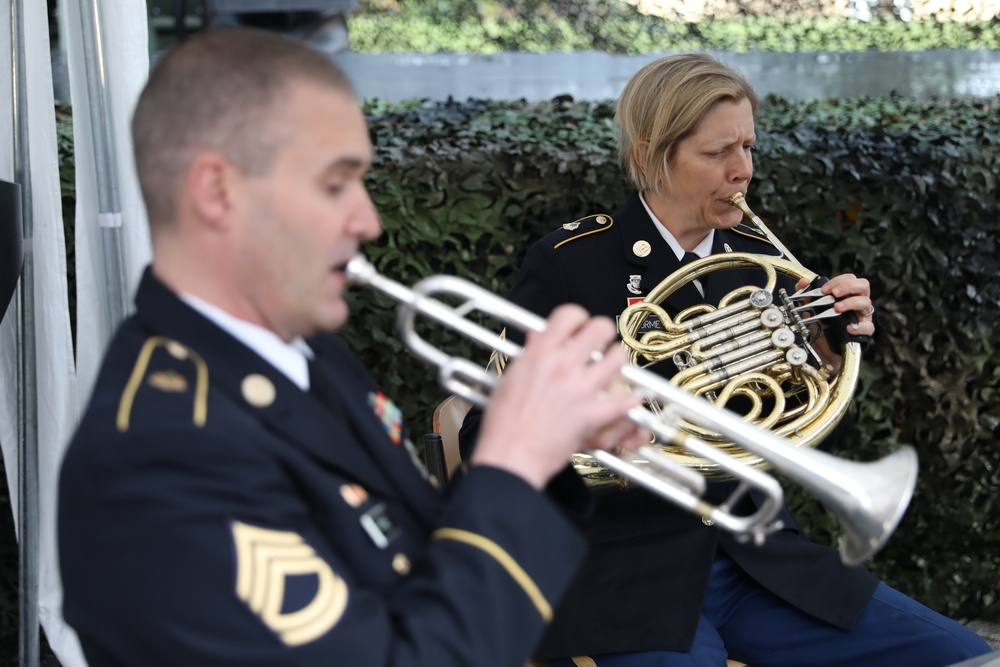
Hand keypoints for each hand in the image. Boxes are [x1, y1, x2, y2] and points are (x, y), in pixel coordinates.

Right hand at [472, 305, 648, 488]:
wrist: (510, 455)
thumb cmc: (505, 422)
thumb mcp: (510, 378)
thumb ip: (530, 354)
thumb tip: (538, 337)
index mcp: (540, 354)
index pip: (569, 315)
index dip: (578, 318)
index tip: (579, 326)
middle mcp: (562, 366)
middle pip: (600, 329)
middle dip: (603, 333)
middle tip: (600, 342)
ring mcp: (579, 390)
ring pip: (617, 359)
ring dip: (618, 359)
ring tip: (613, 364)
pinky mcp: (591, 416)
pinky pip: (623, 402)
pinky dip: (630, 400)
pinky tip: (630, 398)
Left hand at [795, 273, 874, 367]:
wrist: (823, 348)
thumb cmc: (821, 325)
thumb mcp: (810, 309)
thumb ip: (806, 295)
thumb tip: (803, 282)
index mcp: (847, 294)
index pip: (850, 279)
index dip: (838, 281)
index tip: (824, 289)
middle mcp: (857, 303)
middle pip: (863, 285)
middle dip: (848, 286)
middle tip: (834, 293)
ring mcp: (862, 316)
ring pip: (866, 303)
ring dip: (851, 303)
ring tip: (838, 308)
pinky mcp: (864, 332)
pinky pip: (868, 327)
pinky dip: (859, 327)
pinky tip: (848, 328)